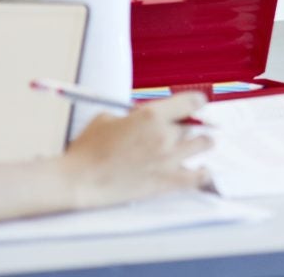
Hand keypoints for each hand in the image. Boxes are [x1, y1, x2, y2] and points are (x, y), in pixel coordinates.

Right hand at [59, 92, 211, 208]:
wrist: (78, 181)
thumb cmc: (87, 148)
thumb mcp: (107, 118)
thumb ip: (133, 115)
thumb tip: (147, 116)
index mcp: (151, 115)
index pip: (191, 101)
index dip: (195, 102)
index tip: (196, 104)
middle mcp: (165, 135)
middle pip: (194, 125)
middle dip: (188, 126)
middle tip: (184, 129)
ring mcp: (168, 160)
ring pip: (203, 145)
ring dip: (200, 143)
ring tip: (201, 144)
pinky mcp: (166, 182)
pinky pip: (197, 177)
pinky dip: (203, 172)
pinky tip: (204, 170)